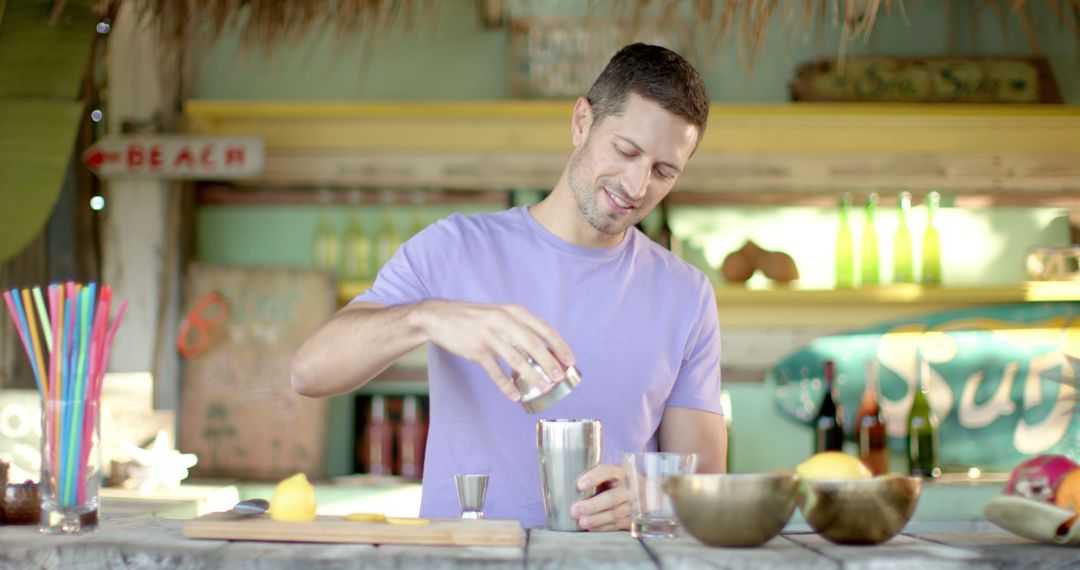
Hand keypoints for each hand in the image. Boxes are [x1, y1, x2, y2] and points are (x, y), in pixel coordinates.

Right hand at [413, 300, 574, 400]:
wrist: (440, 317)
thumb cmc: (475, 318)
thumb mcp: (500, 315)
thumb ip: (520, 328)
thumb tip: (545, 350)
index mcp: (514, 312)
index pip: (544, 329)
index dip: (559, 346)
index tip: (570, 360)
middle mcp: (504, 321)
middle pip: (534, 345)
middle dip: (550, 363)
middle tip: (560, 378)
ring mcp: (489, 335)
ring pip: (516, 359)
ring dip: (532, 376)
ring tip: (543, 388)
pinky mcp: (476, 349)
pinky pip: (495, 371)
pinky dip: (506, 385)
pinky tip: (515, 396)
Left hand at [570, 464, 629, 531]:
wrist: (642, 496)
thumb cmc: (615, 485)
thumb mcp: (608, 477)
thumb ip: (593, 480)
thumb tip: (567, 488)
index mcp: (620, 472)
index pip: (607, 471)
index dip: (594, 478)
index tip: (579, 486)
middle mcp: (630, 487)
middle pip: (612, 497)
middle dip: (592, 506)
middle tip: (574, 511)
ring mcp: (635, 504)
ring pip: (615, 513)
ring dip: (596, 519)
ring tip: (581, 522)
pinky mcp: (635, 519)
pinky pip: (618, 524)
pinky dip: (603, 527)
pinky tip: (591, 527)